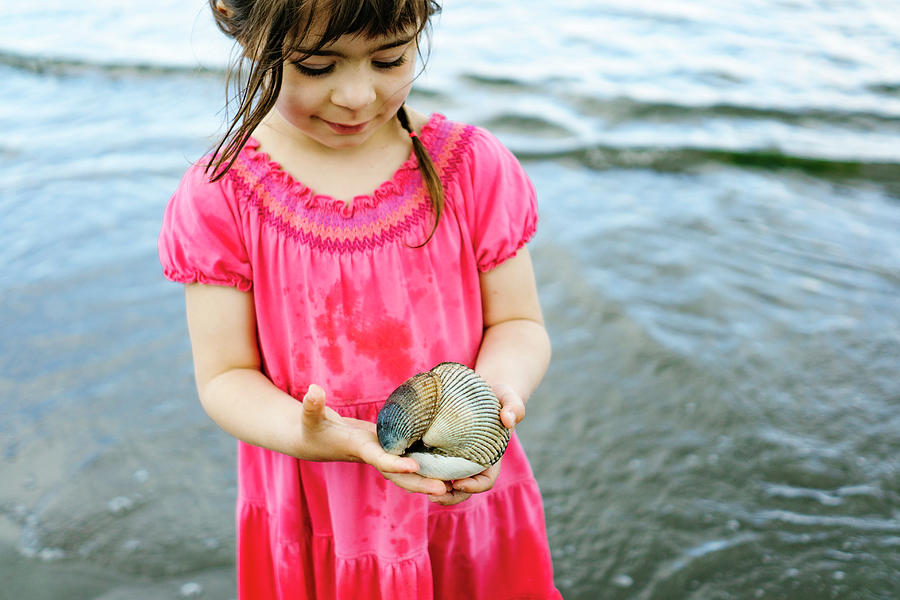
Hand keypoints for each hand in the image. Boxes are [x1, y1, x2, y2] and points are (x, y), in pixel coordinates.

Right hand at [300, 385, 447, 495]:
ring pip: (409, 472)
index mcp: (360, 449)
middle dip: (421, 483)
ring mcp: (383, 454)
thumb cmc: (312, 429)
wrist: (314, 442)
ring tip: (458, 484)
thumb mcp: (310, 417)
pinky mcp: (389, 449)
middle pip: (401, 475)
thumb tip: (313, 389)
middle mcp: (375, 456)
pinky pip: (410, 461)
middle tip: (446, 489)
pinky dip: (427, 466)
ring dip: (430, 479)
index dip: (396, 463)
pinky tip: (450, 466)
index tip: (414, 466)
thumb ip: (312, 405)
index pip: (380, 459)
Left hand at [428, 382, 523, 505]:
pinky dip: (425, 472)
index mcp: (491, 458)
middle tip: (434, 496)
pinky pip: (434, 467)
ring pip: (447, 483)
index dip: (474, 486)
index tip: (460, 483)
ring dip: (434, 488)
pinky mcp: (443, 451)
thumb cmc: (498, 397)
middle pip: (464, 489)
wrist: (483, 392)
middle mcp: (474, 464)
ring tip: (419, 487)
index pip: (486, 481)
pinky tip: (411, 468)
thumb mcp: (508, 398)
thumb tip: (508, 419)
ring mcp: (458, 460)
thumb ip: (513, 407)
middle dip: (450, 496)